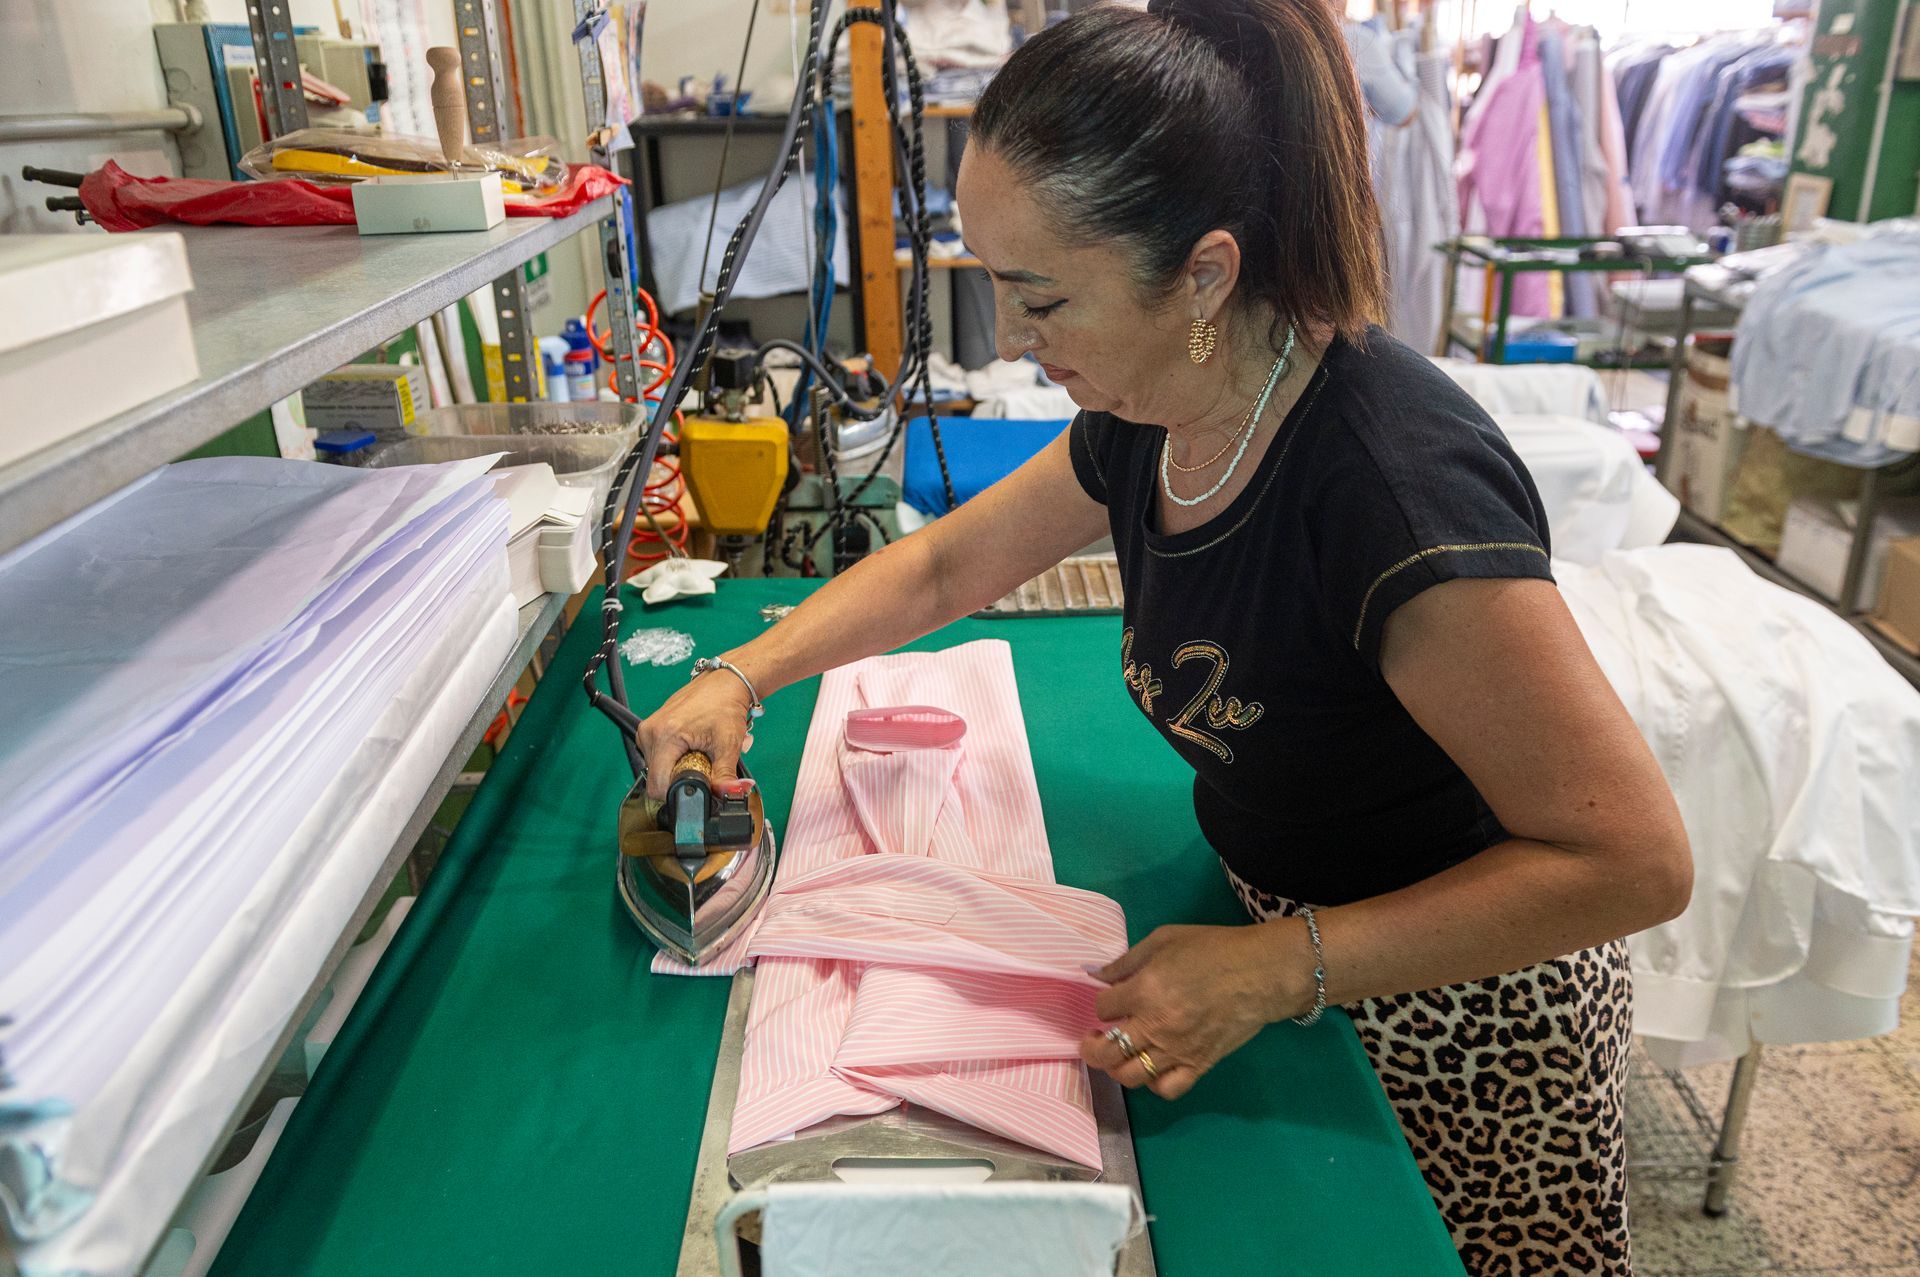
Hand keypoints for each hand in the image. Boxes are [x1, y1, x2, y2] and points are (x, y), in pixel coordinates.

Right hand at [634, 659, 756, 799]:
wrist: (724, 682)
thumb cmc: (725, 705)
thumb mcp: (728, 744)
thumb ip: (726, 776)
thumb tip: (731, 795)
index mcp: (664, 736)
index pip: (658, 786)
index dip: (678, 793)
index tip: (697, 784)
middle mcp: (650, 733)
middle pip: (658, 778)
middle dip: (682, 778)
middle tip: (703, 761)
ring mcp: (647, 730)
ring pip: (658, 769)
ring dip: (679, 768)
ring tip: (698, 752)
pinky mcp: (650, 729)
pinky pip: (658, 756)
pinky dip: (675, 757)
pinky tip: (691, 746)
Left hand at [1081, 921, 1312, 1099]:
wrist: (1261, 973)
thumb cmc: (1213, 949)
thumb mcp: (1164, 939)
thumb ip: (1126, 961)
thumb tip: (1096, 976)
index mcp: (1144, 991)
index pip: (1103, 1008)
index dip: (1100, 1004)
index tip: (1108, 1001)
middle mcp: (1155, 1026)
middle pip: (1106, 1052)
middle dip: (1092, 1048)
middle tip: (1094, 1040)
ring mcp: (1177, 1050)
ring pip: (1130, 1076)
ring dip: (1116, 1069)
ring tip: (1118, 1057)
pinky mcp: (1199, 1065)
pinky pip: (1167, 1089)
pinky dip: (1153, 1084)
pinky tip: (1152, 1069)